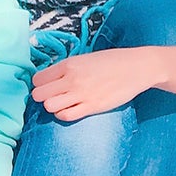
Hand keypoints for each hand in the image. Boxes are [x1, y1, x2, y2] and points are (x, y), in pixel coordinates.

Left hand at [30, 48, 154, 120]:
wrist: (138, 68)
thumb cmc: (113, 61)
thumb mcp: (86, 58)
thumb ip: (68, 68)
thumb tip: (51, 79)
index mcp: (69, 64)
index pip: (37, 79)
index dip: (41, 84)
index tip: (49, 85)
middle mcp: (72, 79)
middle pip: (39, 95)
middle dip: (44, 96)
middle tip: (55, 95)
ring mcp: (82, 93)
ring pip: (49, 106)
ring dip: (54, 106)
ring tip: (64, 103)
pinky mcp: (92, 106)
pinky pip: (65, 116)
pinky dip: (65, 114)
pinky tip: (73, 108)